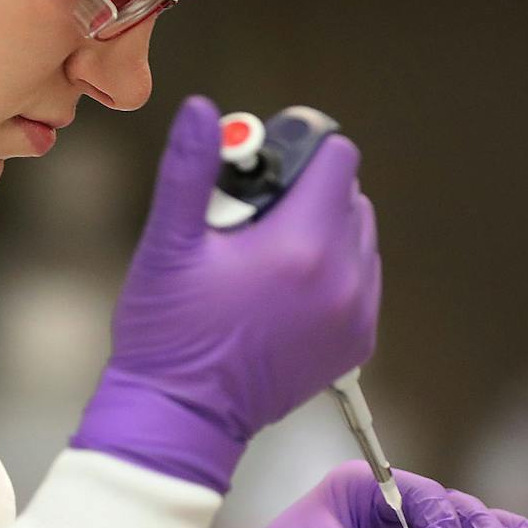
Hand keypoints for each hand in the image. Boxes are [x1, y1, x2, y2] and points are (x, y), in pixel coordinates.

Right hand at [71, 96, 380, 492]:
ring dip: (321, 233)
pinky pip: (360, 281)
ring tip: (263, 262)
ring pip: (358, 237)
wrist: (182, 417)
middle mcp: (342, 279)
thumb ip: (189, 170)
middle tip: (248, 225)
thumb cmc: (169, 336)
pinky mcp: (355, 343)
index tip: (258, 172)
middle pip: (348, 196)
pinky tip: (280, 292)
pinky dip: (330, 274)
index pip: (336, 158)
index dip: (297, 152)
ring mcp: (354, 314)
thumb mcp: (167, 246)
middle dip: (303, 195)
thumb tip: (202, 110)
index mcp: (301, 247)